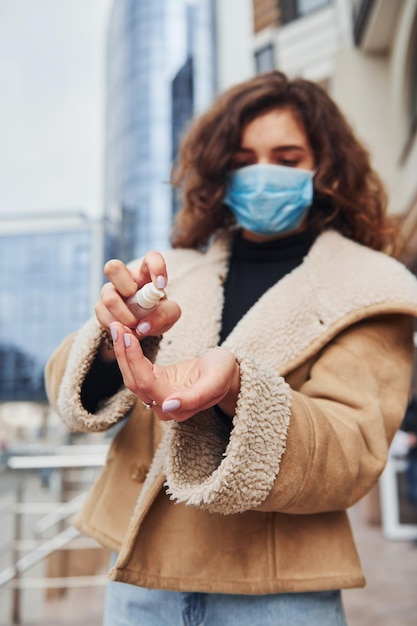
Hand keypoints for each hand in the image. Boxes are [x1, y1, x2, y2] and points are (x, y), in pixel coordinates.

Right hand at [95, 252, 180, 357]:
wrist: (144, 327)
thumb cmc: (159, 313)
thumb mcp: (170, 314)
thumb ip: (164, 315)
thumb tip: (143, 325)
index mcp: (146, 273)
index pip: (151, 258)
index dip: (156, 267)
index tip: (161, 285)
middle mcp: (125, 278)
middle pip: (113, 267)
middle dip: (125, 286)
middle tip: (138, 302)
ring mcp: (110, 291)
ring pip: (108, 297)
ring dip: (124, 315)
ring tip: (135, 325)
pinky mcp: (101, 307)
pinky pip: (102, 315)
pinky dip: (117, 326)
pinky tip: (126, 330)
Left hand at [109, 322, 240, 420]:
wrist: (227, 373)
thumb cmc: (223, 374)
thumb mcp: (214, 381)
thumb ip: (195, 397)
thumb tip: (168, 407)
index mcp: (177, 408)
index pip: (146, 384)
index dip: (134, 361)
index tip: (127, 336)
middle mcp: (163, 407)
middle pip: (134, 381)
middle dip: (123, 353)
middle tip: (117, 326)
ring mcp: (158, 397)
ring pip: (132, 376)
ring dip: (123, 352)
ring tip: (118, 327)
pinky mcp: (155, 384)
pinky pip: (137, 371)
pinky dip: (129, 353)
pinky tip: (125, 336)